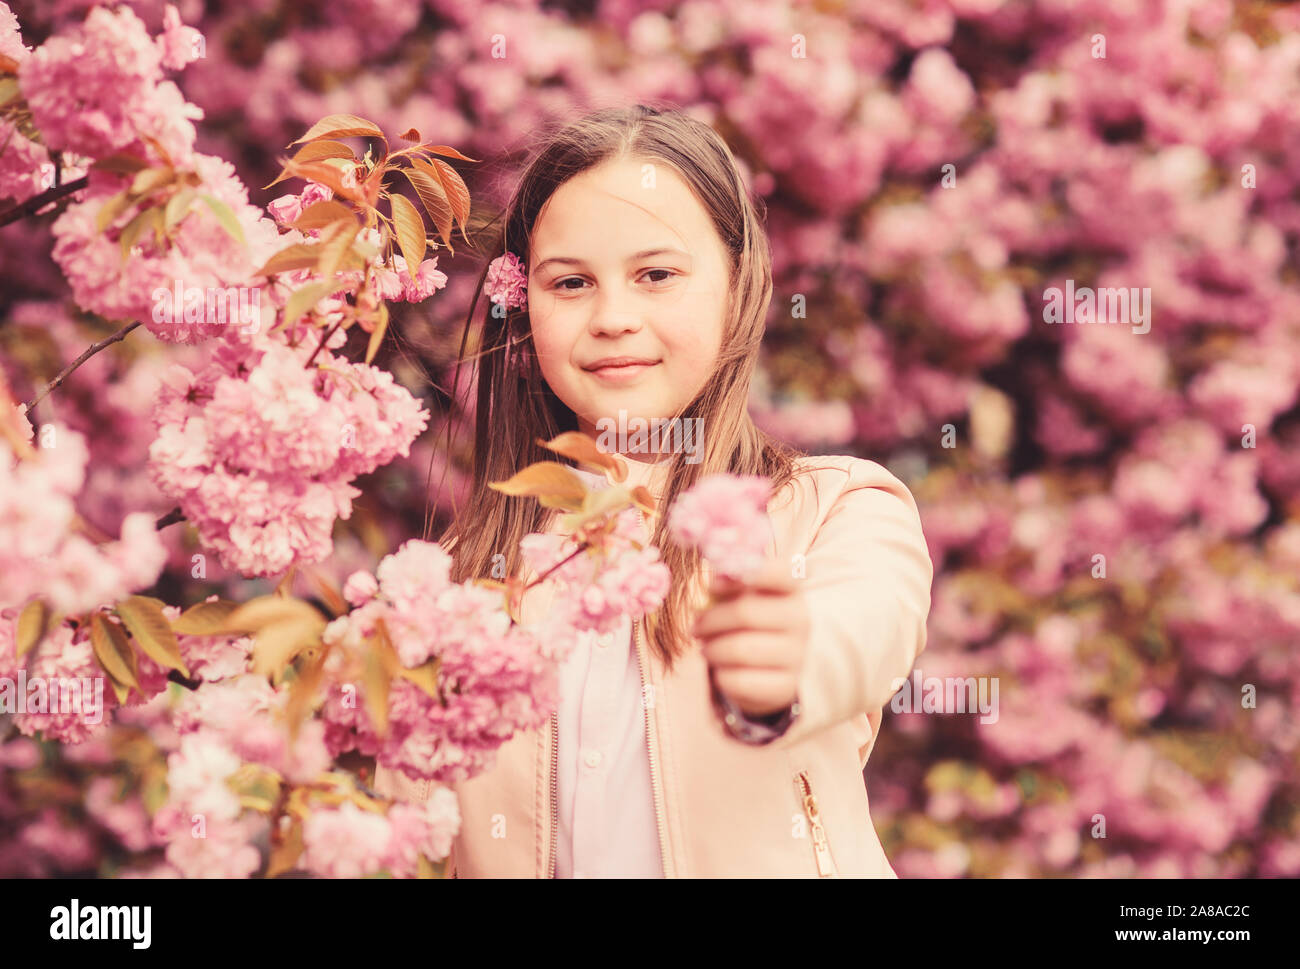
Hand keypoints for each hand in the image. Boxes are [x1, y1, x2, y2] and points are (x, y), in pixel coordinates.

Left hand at [690, 558, 808, 717]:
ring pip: (740, 649)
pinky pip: (740, 681)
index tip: (712, 585)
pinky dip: (721, 676)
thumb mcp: (738, 596)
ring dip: (712, 649)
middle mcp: (801, 620)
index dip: (743, 575)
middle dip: (711, 620)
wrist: (766, 668)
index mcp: (791, 589)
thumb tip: (710, 582)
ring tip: (706, 649)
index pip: (781, 572)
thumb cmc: (745, 621)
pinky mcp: (786, 686)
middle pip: (746, 612)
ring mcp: (797, 655)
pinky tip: (721, 671)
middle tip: (696, 627)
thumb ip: (724, 583)